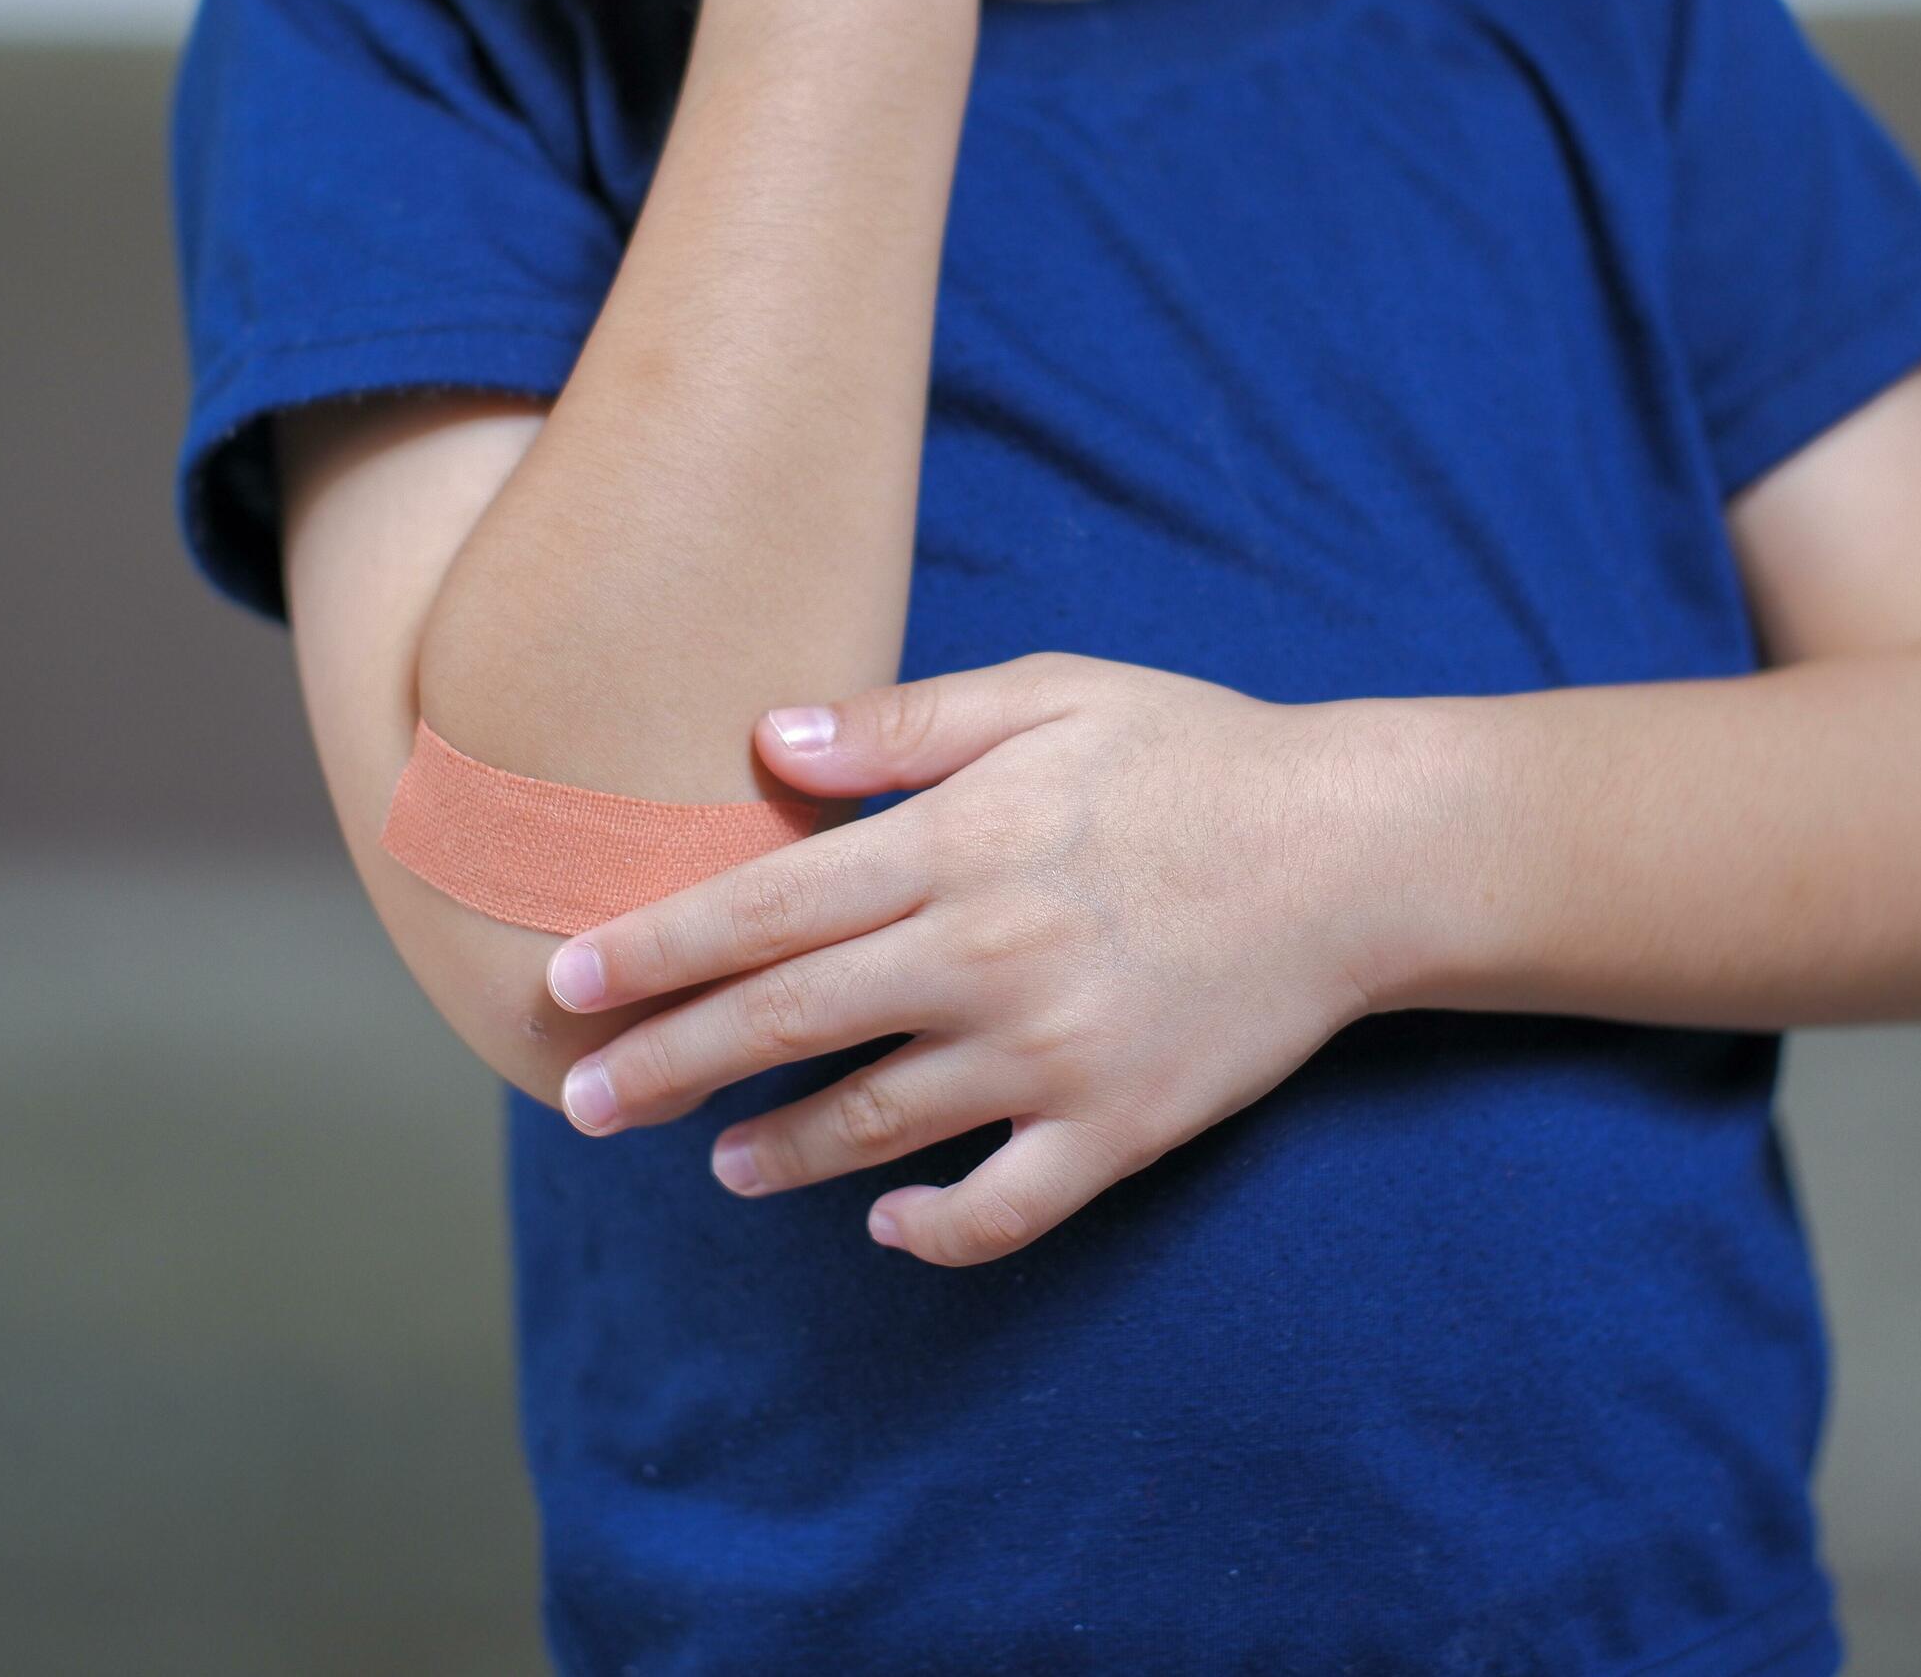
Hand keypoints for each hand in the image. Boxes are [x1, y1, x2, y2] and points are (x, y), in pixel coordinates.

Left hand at [540, 652, 1395, 1267]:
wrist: (1360, 851)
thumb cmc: (1197, 755)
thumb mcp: (1051, 692)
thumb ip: (903, 723)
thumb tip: (765, 738)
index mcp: (955, 845)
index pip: (763, 909)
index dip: (651, 952)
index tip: (560, 987)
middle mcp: (984, 957)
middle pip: (785, 1024)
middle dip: (666, 1064)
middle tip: (579, 1102)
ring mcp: (1050, 1055)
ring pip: (873, 1124)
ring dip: (775, 1151)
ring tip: (715, 1162)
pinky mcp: (1117, 1128)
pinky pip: (1003, 1208)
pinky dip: (934, 1229)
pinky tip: (887, 1225)